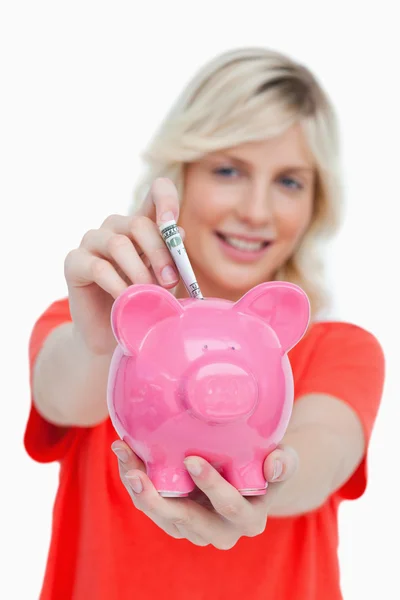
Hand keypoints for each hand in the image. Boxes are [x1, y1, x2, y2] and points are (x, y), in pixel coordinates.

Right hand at [64, 178, 182, 355]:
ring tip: (150, 295)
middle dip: (159, 253)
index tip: (172, 224)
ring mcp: (92, 242)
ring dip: (139, 272)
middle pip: (138, 224)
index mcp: (142, 226)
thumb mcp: (164, 281)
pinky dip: (117, 285)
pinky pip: (98, 267)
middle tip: (170, 281)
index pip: (156, 192)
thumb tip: (178, 231)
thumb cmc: (142, 304)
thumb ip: (171, 257)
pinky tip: (126, 301)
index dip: (166, 199)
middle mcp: (115, 228)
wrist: (111, 336)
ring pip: (118, 244)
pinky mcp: (74, 263)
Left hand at [111, 441, 297, 548]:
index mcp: (249, 519)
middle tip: (140, 474)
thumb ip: (285, 462)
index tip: (192, 461)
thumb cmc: (267, 463)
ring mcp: (194, 528)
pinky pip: (151, 504)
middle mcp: (220, 532)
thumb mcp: (284, 460)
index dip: (212, 487)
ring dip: (139, 488)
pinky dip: (136, 480)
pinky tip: (125, 455)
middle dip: (160, 500)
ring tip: (124, 457)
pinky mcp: (175, 518)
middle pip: (186, 522)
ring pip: (162, 515)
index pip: (230, 507)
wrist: (251, 473)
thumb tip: (275, 463)